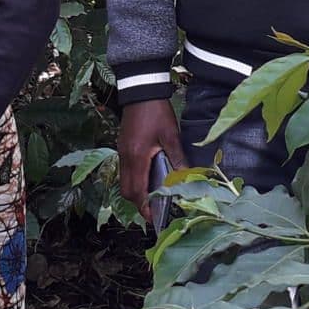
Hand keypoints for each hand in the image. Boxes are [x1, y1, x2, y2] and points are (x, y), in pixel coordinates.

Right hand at [118, 99, 186, 214]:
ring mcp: (122, 152)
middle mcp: (125, 157)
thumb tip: (187, 178)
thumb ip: (178, 158)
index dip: (144, 207)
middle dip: (138, 203)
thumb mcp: (171, 135)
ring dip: (136, 191)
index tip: (154, 218)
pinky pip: (125, 170)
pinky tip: (148, 176)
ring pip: (124, 181)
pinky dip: (134, 179)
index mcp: (136, 157)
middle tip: (155, 208)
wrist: (141, 90)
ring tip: (153, 195)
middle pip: (126, 190)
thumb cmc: (156, 111)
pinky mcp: (123, 146)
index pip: (136, 191)